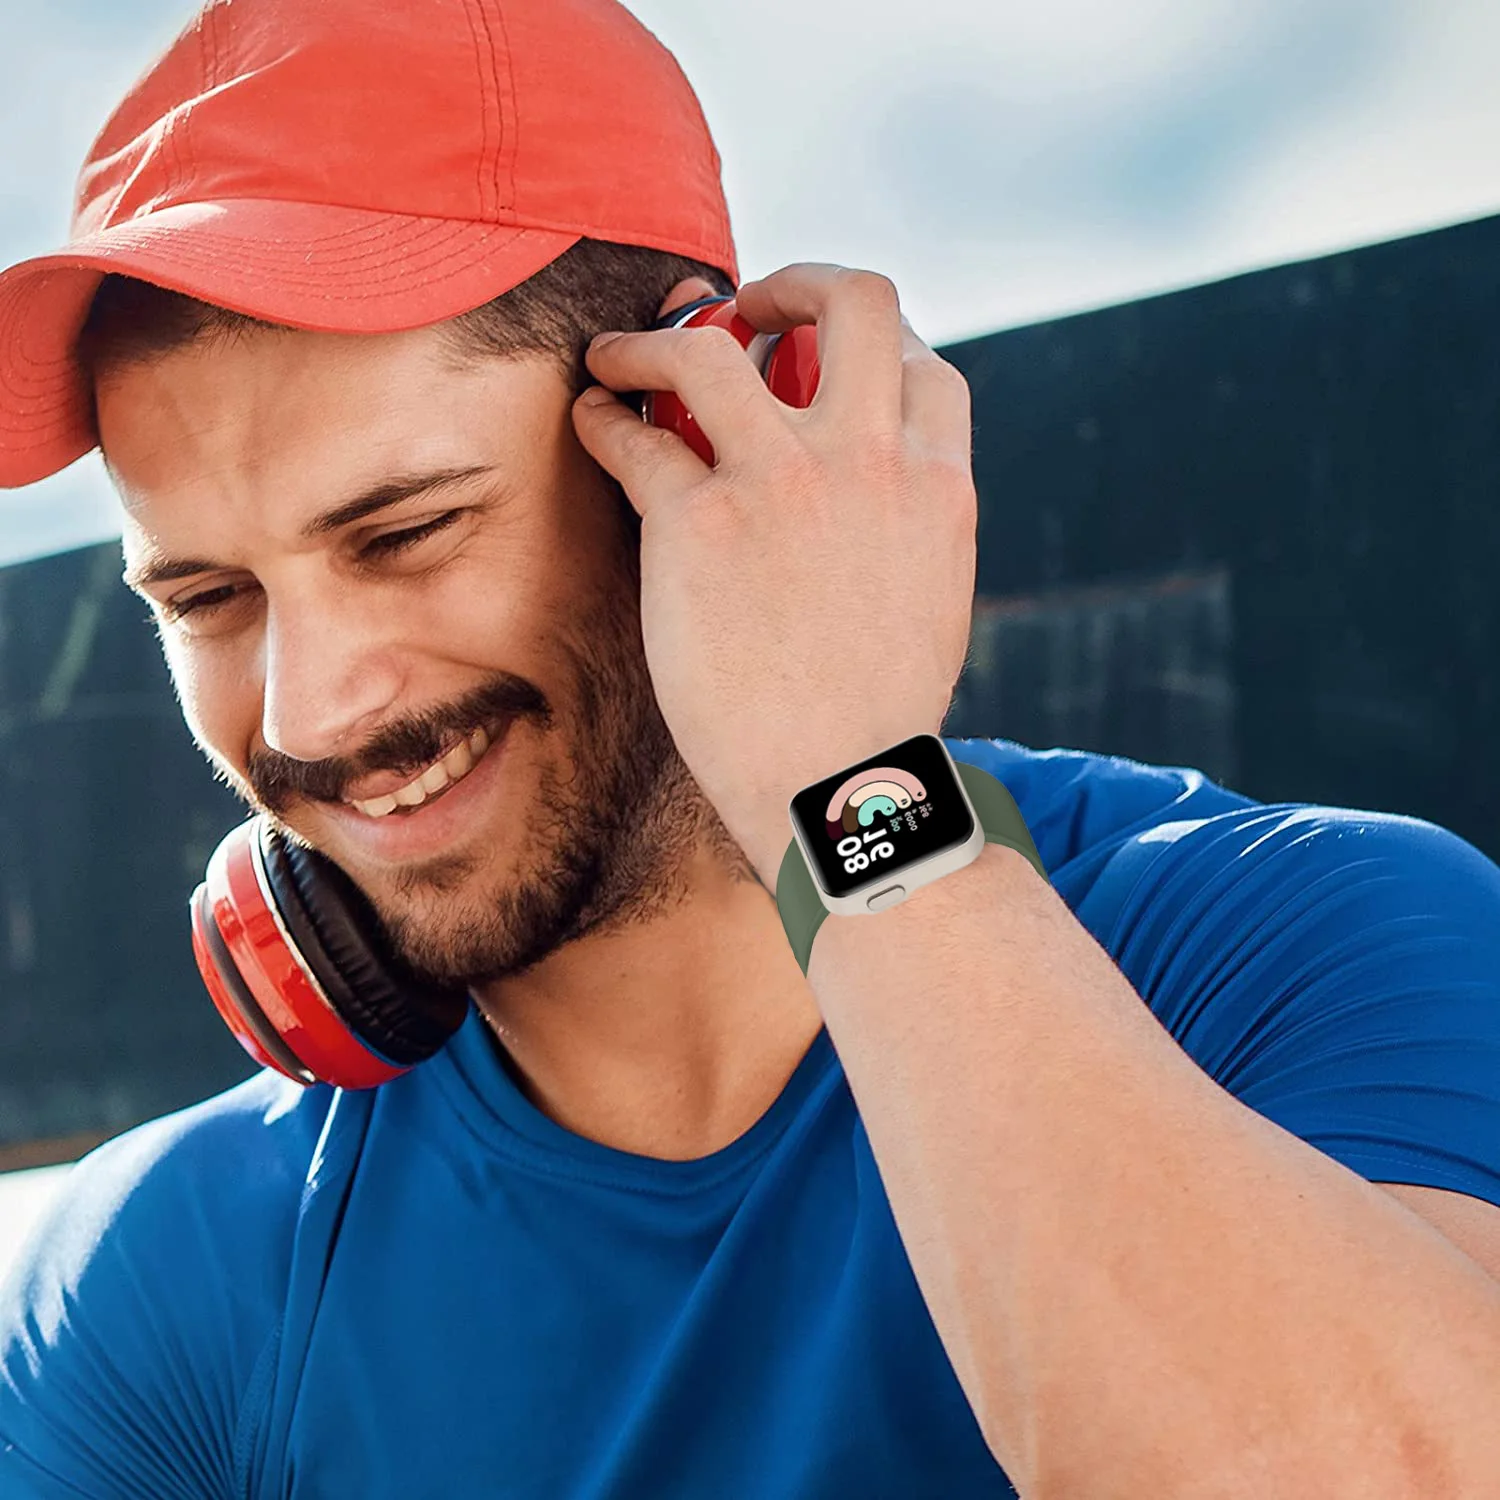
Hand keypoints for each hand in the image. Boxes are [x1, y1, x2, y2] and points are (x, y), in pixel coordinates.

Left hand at [571, 263, 977, 884]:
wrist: (837, 786)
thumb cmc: (877, 713)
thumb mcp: (932, 596)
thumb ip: (910, 520)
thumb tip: (877, 486)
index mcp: (938, 483)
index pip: (923, 363)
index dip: (871, 341)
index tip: (823, 349)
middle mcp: (869, 460)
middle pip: (855, 301)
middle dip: (796, 281)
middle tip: (744, 308)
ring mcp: (782, 482)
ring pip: (710, 348)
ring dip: (657, 336)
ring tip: (623, 355)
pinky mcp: (698, 523)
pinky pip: (633, 435)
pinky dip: (603, 414)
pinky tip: (591, 420)